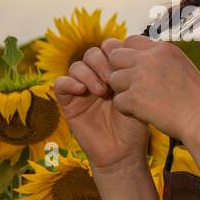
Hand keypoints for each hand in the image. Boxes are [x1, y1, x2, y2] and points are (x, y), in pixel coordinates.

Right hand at [53, 39, 149, 170]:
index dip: (116, 53)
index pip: (110, 48)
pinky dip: (69, 82)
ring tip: (101, 91)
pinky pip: (60, 83)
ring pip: (77, 65)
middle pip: (93, 53)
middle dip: (102, 62)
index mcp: (115, 72)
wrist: (123, 152)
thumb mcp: (139, 96)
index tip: (127, 68)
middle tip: (112, 79)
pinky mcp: (68, 102)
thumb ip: (132, 75)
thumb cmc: (134, 125)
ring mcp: (81, 89)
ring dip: (88, 73)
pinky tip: (81, 91)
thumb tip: (130, 56)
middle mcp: (97, 77)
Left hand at [104, 35, 199, 141]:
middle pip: (115, 57)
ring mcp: (140, 77)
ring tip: (140, 101)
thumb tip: (141, 59)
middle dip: (120, 71)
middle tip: (132, 86)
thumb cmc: (197, 97)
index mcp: (162, 48)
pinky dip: (127, 109)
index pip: (130, 41)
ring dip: (123, 91)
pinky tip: (142, 113)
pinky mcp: (134, 98)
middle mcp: (149, 59)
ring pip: (113, 79)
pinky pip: (118, 101)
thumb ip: (160, 60)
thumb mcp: (181, 66)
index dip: (128, 55)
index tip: (136, 69)